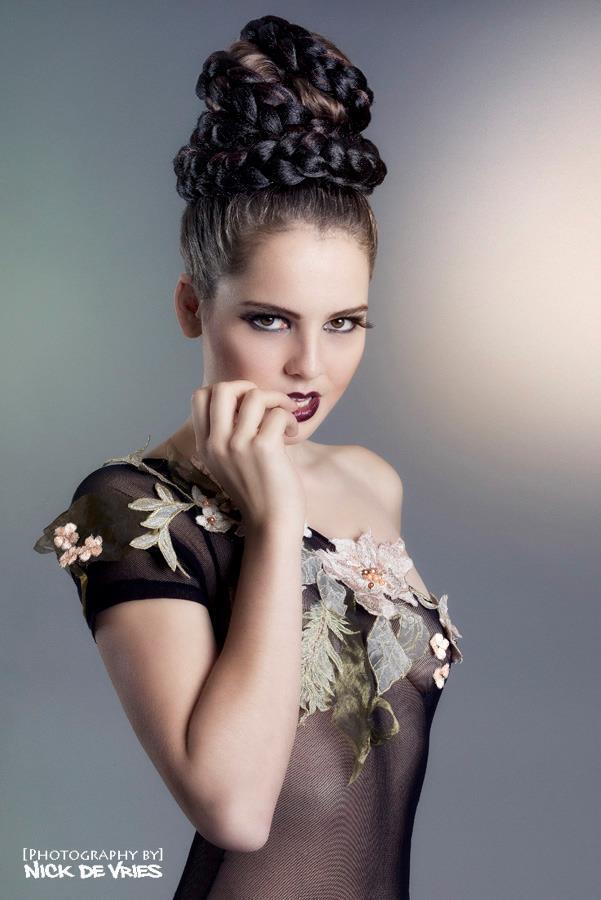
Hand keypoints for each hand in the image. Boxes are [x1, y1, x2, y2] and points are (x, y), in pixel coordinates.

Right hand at [189, 380, 306, 532]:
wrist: (271, 525)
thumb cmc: (258, 493)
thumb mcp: (228, 464)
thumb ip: (228, 435)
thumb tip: (246, 399)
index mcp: (205, 446)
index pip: (199, 397)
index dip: (225, 391)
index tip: (245, 405)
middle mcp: (217, 443)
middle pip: (222, 388)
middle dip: (248, 387)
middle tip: (265, 404)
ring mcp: (238, 445)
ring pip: (254, 396)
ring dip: (277, 400)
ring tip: (285, 417)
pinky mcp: (263, 448)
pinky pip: (277, 413)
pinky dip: (289, 418)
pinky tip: (291, 433)